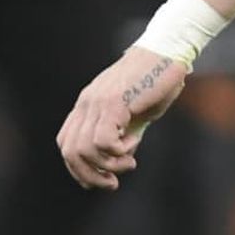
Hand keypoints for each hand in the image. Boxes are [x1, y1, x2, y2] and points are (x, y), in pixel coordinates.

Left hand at [57, 46, 187, 190]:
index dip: (78, 168)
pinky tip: (133, 143)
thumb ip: (122, 133)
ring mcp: (98, 102)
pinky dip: (118, 151)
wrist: (168, 52)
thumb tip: (117, 159)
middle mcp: (87, 103)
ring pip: (85, 149)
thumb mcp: (134, 113)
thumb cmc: (156, 81)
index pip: (66, 143)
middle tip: (113, 182)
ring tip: (129, 162)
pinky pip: (103, 140)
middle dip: (90, 175)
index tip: (101, 178)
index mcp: (87, 104)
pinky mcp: (114, 102)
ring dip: (108, 165)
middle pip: (70, 151)